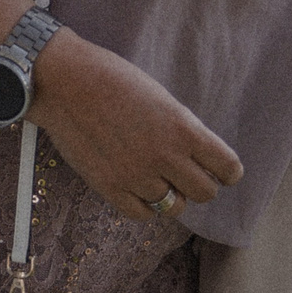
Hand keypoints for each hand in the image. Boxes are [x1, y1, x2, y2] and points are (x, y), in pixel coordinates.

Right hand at [28, 32, 242, 221]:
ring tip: (152, 175)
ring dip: (168, 193)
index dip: (226, 171)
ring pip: (173, 206)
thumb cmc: (111, 79)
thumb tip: (199, 160)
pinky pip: (141, 213)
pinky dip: (143, 205)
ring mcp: (135, 174)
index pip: (228, 168)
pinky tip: (136, 187)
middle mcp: (164, 155)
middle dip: (197, 184)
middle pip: (205, 193)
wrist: (63, 80)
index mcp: (183, 128)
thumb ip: (183, 130)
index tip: (218, 169)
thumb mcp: (160, 98)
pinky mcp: (108, 185)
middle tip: (182, 172)